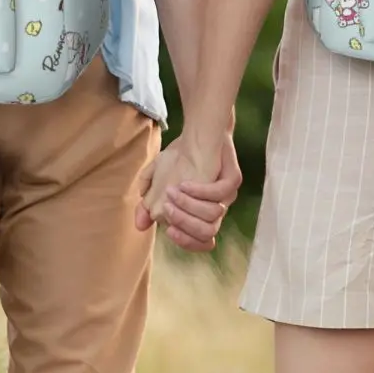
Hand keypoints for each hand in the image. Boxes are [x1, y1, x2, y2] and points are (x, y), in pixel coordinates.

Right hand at [135, 133, 240, 252]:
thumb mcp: (158, 178)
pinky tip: (184, 183)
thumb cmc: (180, 157)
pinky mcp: (233, 179)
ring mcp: (227, 195)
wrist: (200, 131)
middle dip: (184, 224)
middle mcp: (217, 208)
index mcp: (202, 214)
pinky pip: (220, 193)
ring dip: (189, 206)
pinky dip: (200, 191)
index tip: (168, 230)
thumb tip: (140, 225)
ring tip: (172, 192)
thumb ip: (148, 202)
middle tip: (166, 208)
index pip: (200, 241)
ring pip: (213, 215)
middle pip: (207, 233)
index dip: (185, 241)